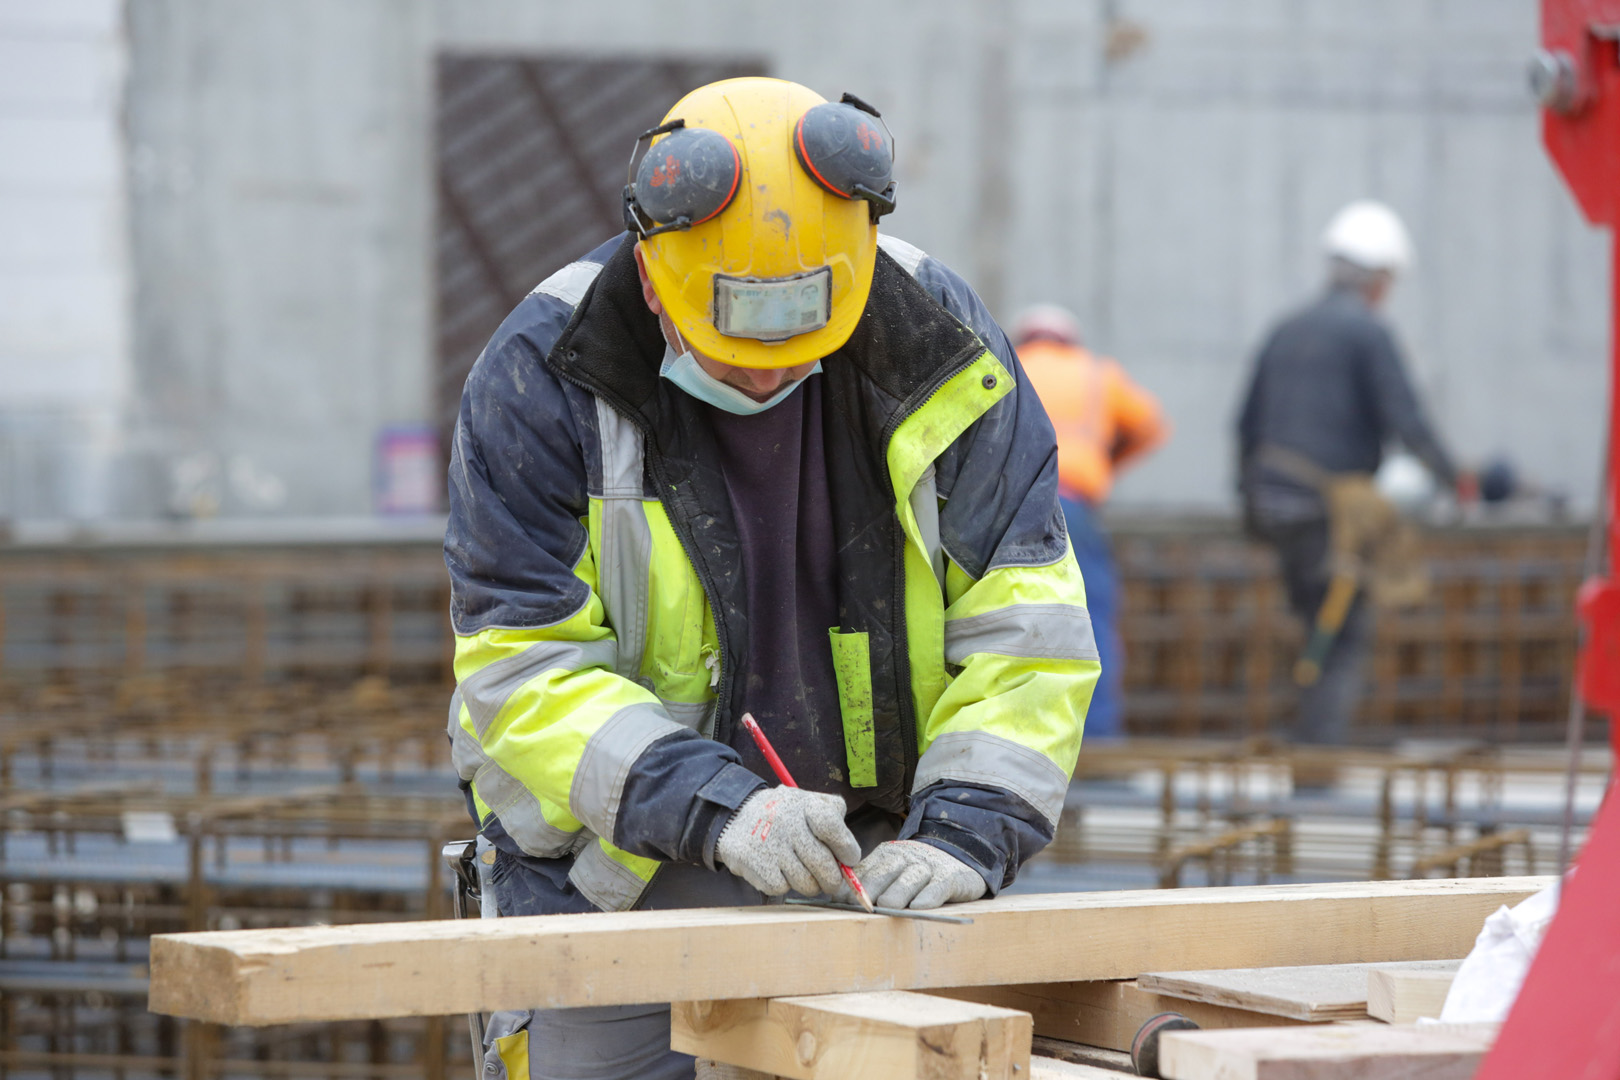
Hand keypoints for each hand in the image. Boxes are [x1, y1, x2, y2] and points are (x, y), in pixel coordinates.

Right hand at [715, 786, 859, 896]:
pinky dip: (785, 885)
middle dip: (833, 879)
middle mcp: (787, 822)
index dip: (846, 848)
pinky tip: (780, 871)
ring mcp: (770, 844)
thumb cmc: (783, 814)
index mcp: (804, 804)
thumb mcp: (808, 801)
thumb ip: (833, 817)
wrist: (736, 815)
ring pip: (805, 883)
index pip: (831, 827)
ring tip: (803, 873)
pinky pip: (783, 888)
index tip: (849, 859)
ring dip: (809, 884)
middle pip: (823, 864)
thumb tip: (850, 855)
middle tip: (831, 881)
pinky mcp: (755, 863)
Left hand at [850, 840, 986, 909]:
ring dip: (898, 893)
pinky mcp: (950, 877)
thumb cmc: (916, 873)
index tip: (840, 904)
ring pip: (910, 879)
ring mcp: (928, 866)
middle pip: (884, 873)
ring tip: (888, 907)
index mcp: (886, 856)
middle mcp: (905, 858)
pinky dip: (929, 896)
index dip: (851, 889)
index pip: (864, 872)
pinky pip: (938, 887)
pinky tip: (919, 907)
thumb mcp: (892, 871)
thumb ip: (868, 882)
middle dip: (870, 890)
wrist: (959, 854)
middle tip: (861, 907)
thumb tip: (838, 900)